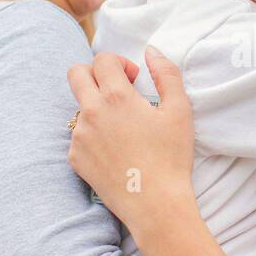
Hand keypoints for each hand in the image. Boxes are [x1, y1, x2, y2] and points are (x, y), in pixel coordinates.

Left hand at [66, 47, 196, 232]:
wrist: (155, 204)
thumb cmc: (171, 157)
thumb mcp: (180, 110)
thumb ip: (167, 73)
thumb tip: (151, 51)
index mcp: (116, 96)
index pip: (103, 59)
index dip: (120, 62)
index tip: (134, 78)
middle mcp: (91, 112)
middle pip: (76, 74)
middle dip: (94, 74)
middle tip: (117, 90)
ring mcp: (79, 136)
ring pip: (79, 107)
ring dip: (97, 108)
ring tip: (123, 129)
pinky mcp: (75, 158)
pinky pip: (78, 136)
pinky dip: (94, 136)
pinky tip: (116, 151)